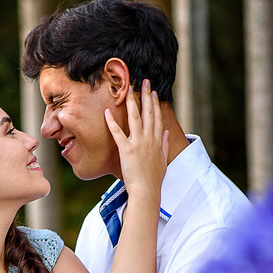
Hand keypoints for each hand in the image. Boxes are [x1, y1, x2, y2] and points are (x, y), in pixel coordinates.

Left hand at [104, 78, 168, 200]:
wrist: (147, 190)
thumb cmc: (154, 178)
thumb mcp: (163, 159)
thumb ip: (164, 144)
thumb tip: (165, 132)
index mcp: (157, 140)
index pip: (157, 117)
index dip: (155, 103)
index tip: (153, 92)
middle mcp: (149, 138)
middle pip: (148, 112)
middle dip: (145, 95)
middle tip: (143, 82)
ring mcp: (138, 143)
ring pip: (135, 118)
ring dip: (131, 102)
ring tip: (128, 89)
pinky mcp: (127, 150)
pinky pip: (118, 133)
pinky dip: (112, 122)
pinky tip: (107, 111)